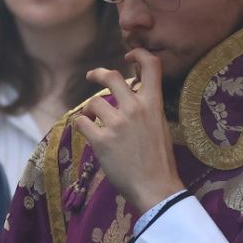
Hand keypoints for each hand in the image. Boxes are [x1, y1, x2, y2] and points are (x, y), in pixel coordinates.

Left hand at [72, 49, 184, 211]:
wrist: (156, 188)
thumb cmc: (161, 161)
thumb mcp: (161, 128)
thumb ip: (147, 110)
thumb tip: (131, 100)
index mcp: (154, 105)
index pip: (151, 66)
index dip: (139, 54)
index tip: (129, 55)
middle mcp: (135, 109)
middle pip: (111, 77)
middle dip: (98, 73)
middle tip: (91, 75)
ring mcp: (117, 124)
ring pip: (93, 102)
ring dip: (90, 110)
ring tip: (93, 121)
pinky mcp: (101, 140)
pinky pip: (82, 122)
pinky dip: (81, 125)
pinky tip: (86, 132)